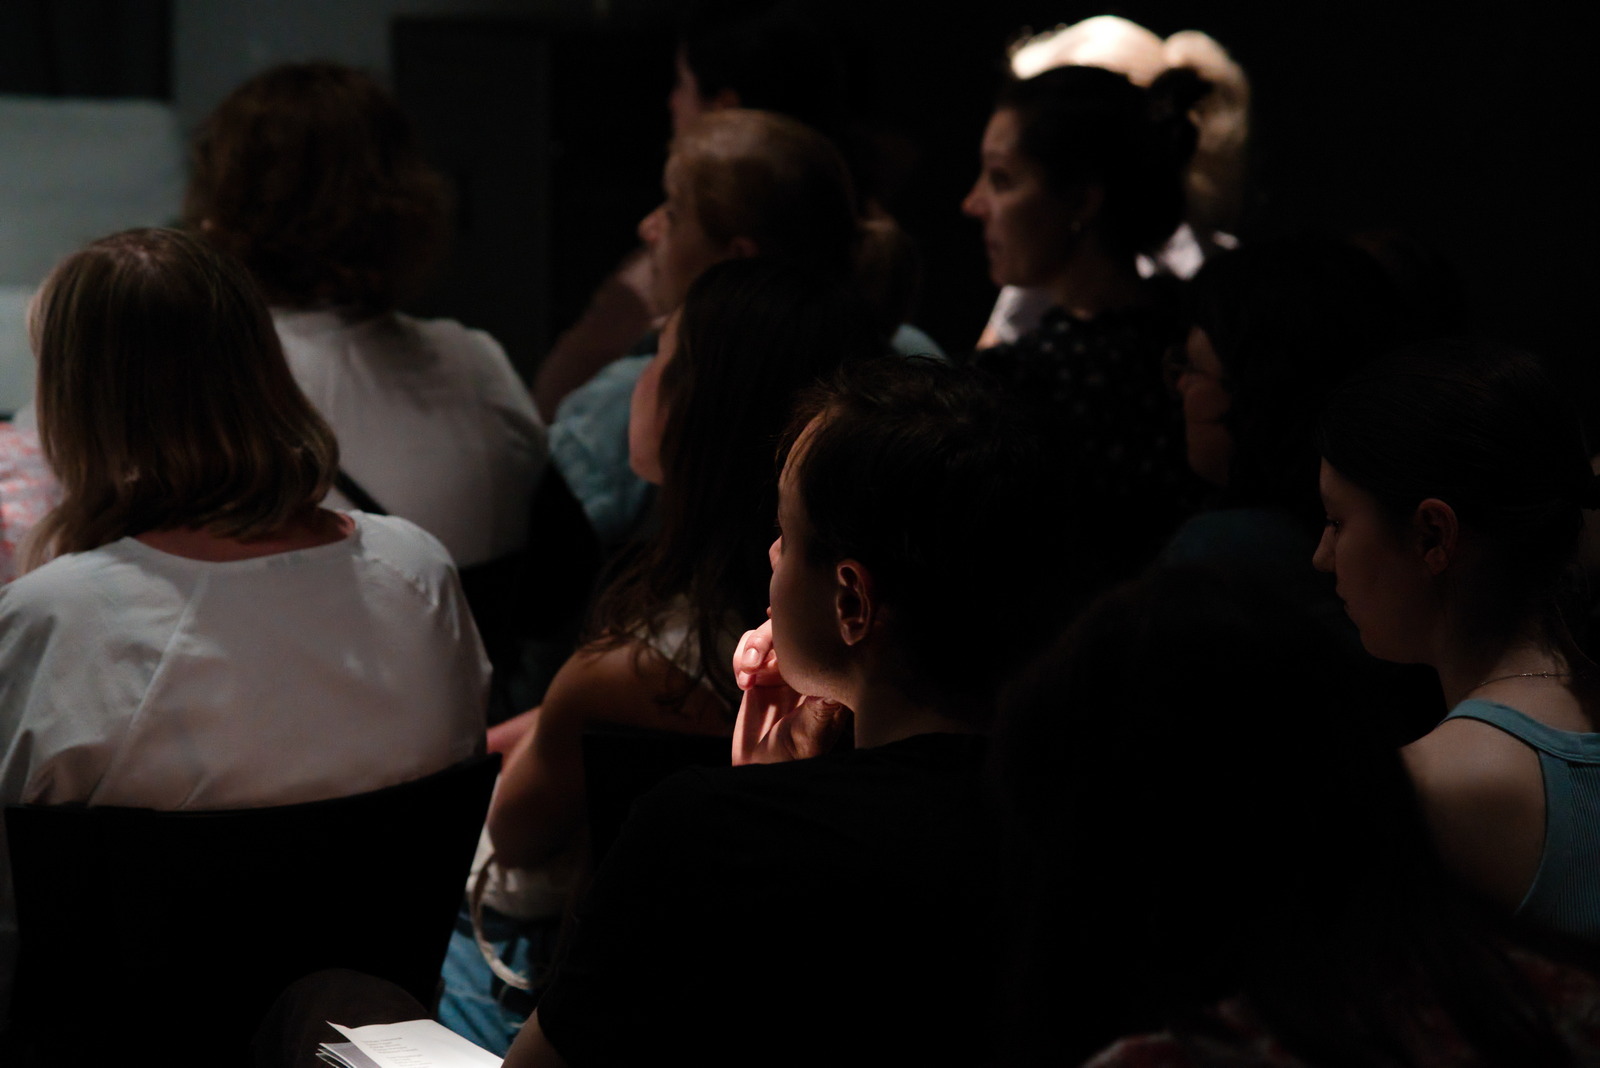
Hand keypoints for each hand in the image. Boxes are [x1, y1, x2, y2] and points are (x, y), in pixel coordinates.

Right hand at [731, 620, 851, 763]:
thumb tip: (834, 686)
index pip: (825, 637)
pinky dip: (740, 659)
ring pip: (766, 634)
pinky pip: (747, 649)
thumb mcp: (810, 733)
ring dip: (752, 647)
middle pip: (790, 628)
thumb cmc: (794, 755)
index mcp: (827, 676)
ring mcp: (781, 667)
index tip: (794, 612)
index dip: (816, 618)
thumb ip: (821, 708)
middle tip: (755, 659)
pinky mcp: (758, 673)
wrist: (762, 768)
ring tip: (747, 672)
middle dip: (768, 636)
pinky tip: (744, 683)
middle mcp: (806, 666)